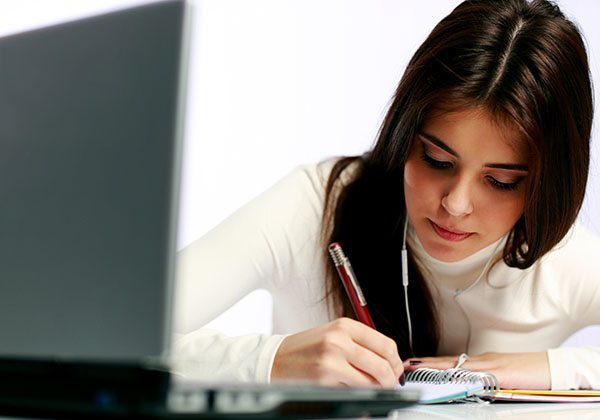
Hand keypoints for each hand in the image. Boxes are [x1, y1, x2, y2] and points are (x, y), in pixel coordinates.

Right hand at [271, 317, 403, 387]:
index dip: (396, 362)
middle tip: (391, 385)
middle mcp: (339, 340)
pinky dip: (359, 395)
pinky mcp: (325, 380)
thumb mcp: (333, 334)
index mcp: (344, 325)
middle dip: (391, 380)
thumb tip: (387, 361)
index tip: (396, 370)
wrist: (275, 358)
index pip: (385, 344)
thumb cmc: (305, 348)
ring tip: (373, 389)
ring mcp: (332, 360)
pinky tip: (354, 391)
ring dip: (377, 389)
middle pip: (382, 365)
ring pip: (371, 381)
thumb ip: (359, 343)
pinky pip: (353, 392)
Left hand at [403, 352, 550, 389]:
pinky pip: (477, 375)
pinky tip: (450, 377)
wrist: (553, 367)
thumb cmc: (529, 373)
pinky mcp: (501, 373)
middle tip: (405, 365)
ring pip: (457, 365)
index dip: (430, 364)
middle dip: (426, 364)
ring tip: (417, 368)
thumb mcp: (501, 377)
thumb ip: (484, 380)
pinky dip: (462, 376)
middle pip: (448, 362)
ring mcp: (491, 365)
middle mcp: (482, 361)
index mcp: (481, 363)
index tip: (411, 365)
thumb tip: (467, 385)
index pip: (450, 362)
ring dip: (436, 367)